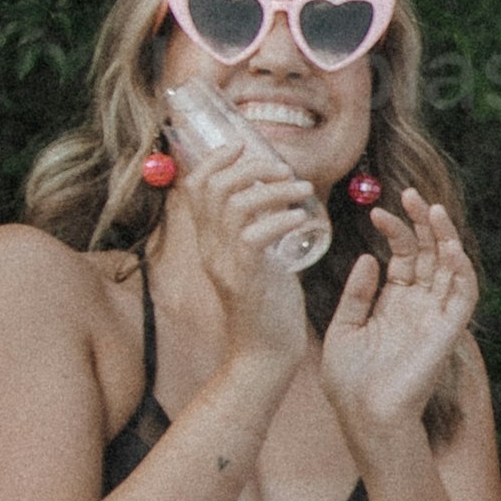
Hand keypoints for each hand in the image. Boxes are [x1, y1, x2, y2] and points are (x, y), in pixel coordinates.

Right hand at [170, 105, 326, 361]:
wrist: (265, 356)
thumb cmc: (269, 307)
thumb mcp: (255, 261)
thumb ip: (255, 230)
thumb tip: (274, 195)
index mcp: (209, 241)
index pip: (196, 186)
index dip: (217, 159)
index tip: (244, 144)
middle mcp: (210, 248)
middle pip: (213, 188)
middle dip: (251, 168)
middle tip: (285, 171)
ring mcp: (225, 263)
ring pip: (236, 205)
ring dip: (274, 189)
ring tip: (304, 191)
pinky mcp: (246, 279)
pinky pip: (256, 235)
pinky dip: (283, 218)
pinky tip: (304, 219)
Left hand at [319, 188, 477, 445]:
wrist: (364, 419)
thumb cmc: (350, 384)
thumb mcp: (343, 329)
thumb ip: (357, 294)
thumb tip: (369, 256)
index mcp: (395, 304)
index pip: (405, 255)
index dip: (395, 230)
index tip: (375, 210)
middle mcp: (419, 307)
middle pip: (430, 254)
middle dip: (423, 222)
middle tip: (409, 192)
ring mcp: (435, 318)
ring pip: (451, 267)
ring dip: (445, 235)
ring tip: (431, 207)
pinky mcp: (448, 332)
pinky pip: (463, 295)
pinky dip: (461, 269)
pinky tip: (449, 245)